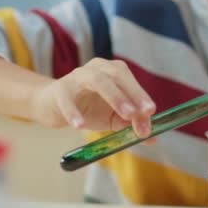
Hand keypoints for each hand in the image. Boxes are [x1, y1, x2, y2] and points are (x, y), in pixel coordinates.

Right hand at [29, 58, 155, 138]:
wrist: (54, 106)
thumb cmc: (88, 108)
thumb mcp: (113, 118)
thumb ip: (131, 125)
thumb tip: (152, 138)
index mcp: (113, 71)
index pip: (130, 80)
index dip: (141, 96)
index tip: (151, 112)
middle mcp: (97, 69)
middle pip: (117, 75)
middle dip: (132, 94)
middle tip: (143, 113)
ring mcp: (77, 76)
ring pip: (98, 81)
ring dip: (114, 97)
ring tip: (125, 115)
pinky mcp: (60, 90)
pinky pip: (67, 99)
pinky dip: (73, 111)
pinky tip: (79, 125)